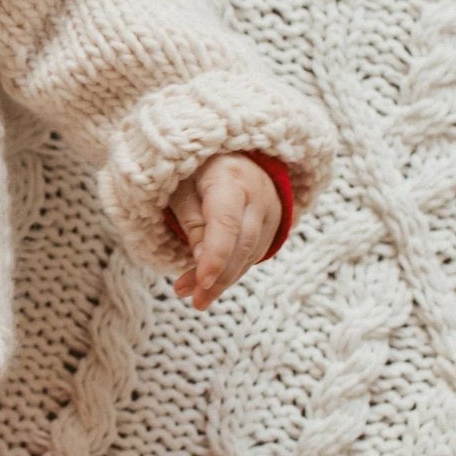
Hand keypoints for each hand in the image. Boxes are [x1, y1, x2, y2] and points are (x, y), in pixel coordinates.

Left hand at [168, 152, 281, 309]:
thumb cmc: (197, 170)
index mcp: (231, 178)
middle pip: (241, 245)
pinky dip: (232, 272)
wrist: (237, 155)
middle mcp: (259, 197)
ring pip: (249, 255)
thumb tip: (199, 262)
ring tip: (194, 298)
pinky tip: (211, 284)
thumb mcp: (183, 186)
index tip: (200, 282)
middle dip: (217, 277)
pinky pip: (253, 255)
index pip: (226, 223)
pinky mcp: (273, 228)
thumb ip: (191, 220)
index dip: (215, 255)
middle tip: (193, 300)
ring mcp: (271, 214)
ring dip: (222, 281)